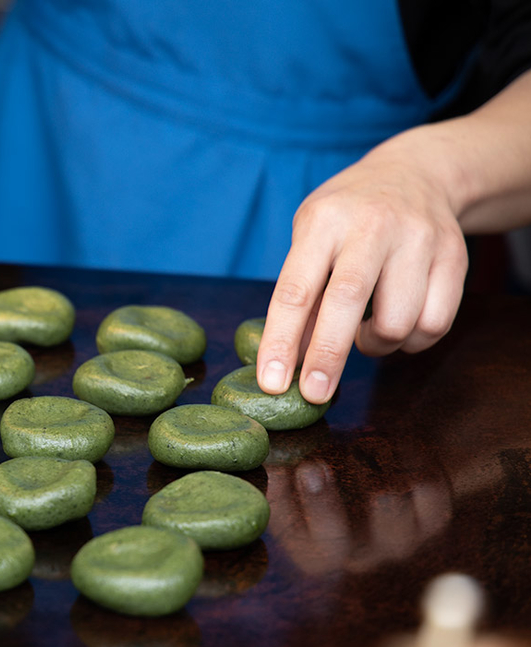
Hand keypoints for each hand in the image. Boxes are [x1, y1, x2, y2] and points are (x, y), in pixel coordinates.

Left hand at [256, 128, 468, 403]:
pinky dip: (411, 341)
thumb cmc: (346, 218)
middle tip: (314, 394)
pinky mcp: (455, 256)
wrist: (416, 173)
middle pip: (347, 302)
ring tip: (364, 331)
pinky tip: (398, 323)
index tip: (271, 382)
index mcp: (323, 222)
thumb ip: (301, 294)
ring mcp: (418, 239)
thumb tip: (287, 362)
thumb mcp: (310, 238)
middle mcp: (371, 226)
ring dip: (375, 345)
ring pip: (398, 322)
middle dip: (327, 356)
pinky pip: (434, 324)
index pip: (295, 290)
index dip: (281, 341)